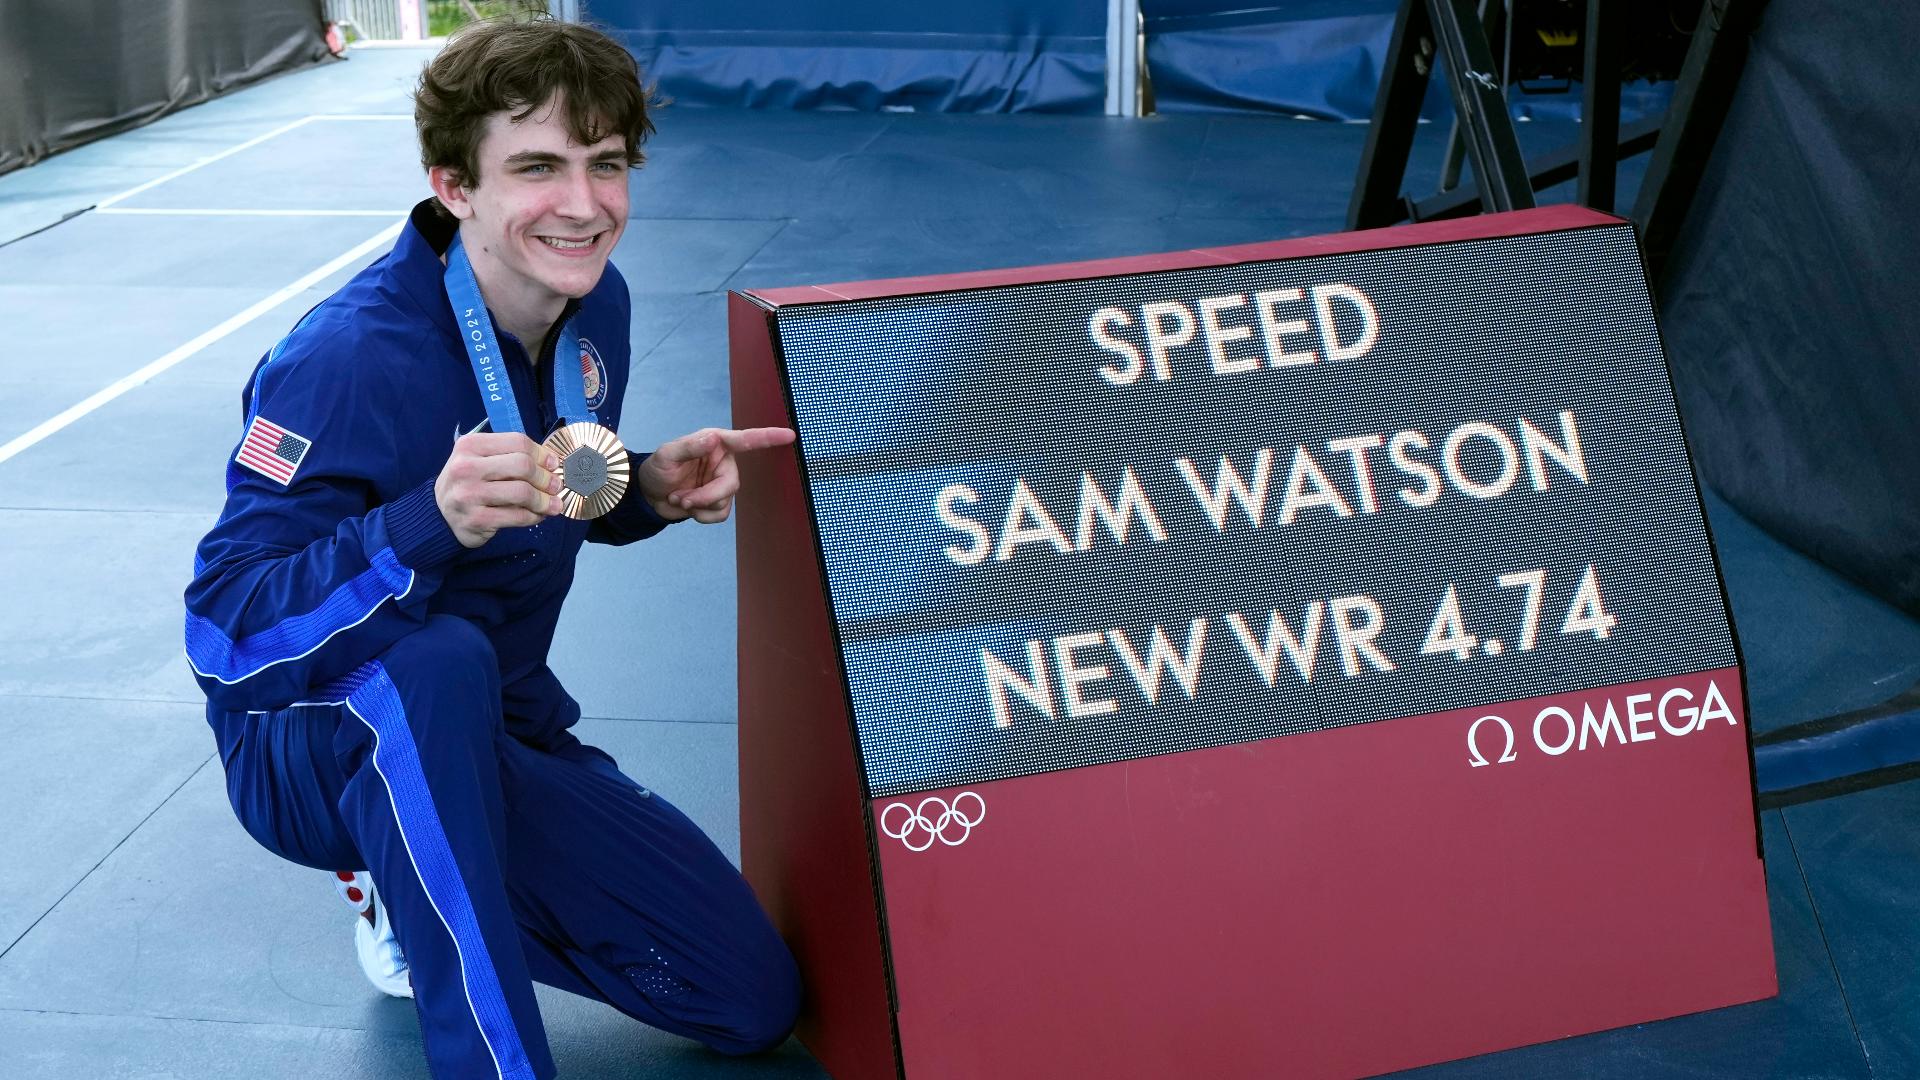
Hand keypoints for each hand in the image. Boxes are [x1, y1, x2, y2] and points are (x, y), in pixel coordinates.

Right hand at [434, 432, 562, 547]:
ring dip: (544, 500)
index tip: (553, 464)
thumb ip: (509, 457)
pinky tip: (538, 515)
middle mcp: (466, 467)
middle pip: (522, 465)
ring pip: (522, 492)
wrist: (440, 515)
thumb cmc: (468, 484)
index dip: (542, 453)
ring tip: (553, 504)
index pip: (517, 442)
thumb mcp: (480, 460)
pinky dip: (534, 516)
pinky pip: (517, 516)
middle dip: (546, 477)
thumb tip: (551, 463)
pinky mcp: (476, 519)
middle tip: (556, 486)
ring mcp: (469, 494)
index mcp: (470, 445)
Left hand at [638, 426, 795, 523]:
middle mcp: (723, 462)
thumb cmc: (657, 468)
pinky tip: (688, 508)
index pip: (745, 440)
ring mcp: (722, 483)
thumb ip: (690, 447)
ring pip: (725, 501)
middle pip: (732, 484)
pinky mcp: (718, 502)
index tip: (789, 434)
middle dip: (707, 496)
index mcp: (715, 443)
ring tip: (679, 499)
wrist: (649, 495)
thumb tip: (714, 439)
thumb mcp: (667, 455)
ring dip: (699, 505)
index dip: (768, 437)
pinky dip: (702, 516)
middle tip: (683, 499)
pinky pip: (720, 514)